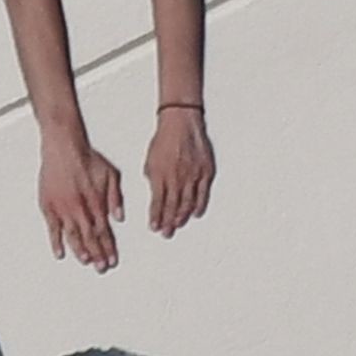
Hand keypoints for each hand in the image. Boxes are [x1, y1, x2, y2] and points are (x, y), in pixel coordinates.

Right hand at [38, 132, 123, 271]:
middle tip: (102, 267)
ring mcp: (63, 208)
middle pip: (90, 237)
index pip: (104, 231)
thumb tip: (119, 217)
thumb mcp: (110, 174)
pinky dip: (56, 242)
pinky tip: (60, 253)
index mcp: (95, 202)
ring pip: (73, 236)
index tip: (112, 258)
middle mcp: (79, 208)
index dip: (109, 247)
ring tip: (86, 262)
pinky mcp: (48, 205)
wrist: (63, 146)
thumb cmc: (85, 157)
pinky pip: (52, 228)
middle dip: (98, 254)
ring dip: (81, 251)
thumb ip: (115, 197)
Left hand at [145, 107, 214, 237]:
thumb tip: (154, 195)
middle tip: (166, 233)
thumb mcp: (150, 160)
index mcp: (160, 175)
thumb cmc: (164, 138)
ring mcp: (192, 176)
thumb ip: (152, 179)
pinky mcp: (205, 172)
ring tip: (177, 226)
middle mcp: (176, 178)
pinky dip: (198, 206)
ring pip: (187, 203)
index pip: (157, 203)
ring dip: (181, 217)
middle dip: (168, 222)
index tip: (154, 227)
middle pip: (172, 207)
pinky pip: (202, 194)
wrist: (181, 122)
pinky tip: (194, 214)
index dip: (156, 217)